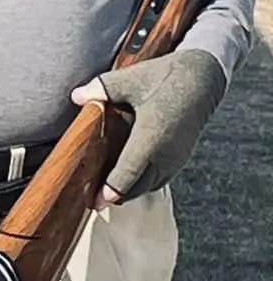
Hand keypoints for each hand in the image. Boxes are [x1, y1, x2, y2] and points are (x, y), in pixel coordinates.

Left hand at [71, 48, 226, 204]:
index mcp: (151, 136)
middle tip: (91, 197)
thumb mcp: (131, 79)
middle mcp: (166, 153)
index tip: (95, 202)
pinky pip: (159, 180)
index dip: (111, 190)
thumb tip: (77, 97)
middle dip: (114, 195)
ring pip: (149, 186)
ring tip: (105, 190)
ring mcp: (176, 158)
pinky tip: (128, 177)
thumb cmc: (167, 78)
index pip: (129, 174)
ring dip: (129, 191)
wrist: (203, 79)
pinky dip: (142, 183)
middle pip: (137, 188)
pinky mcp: (181, 158)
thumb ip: (102, 89)